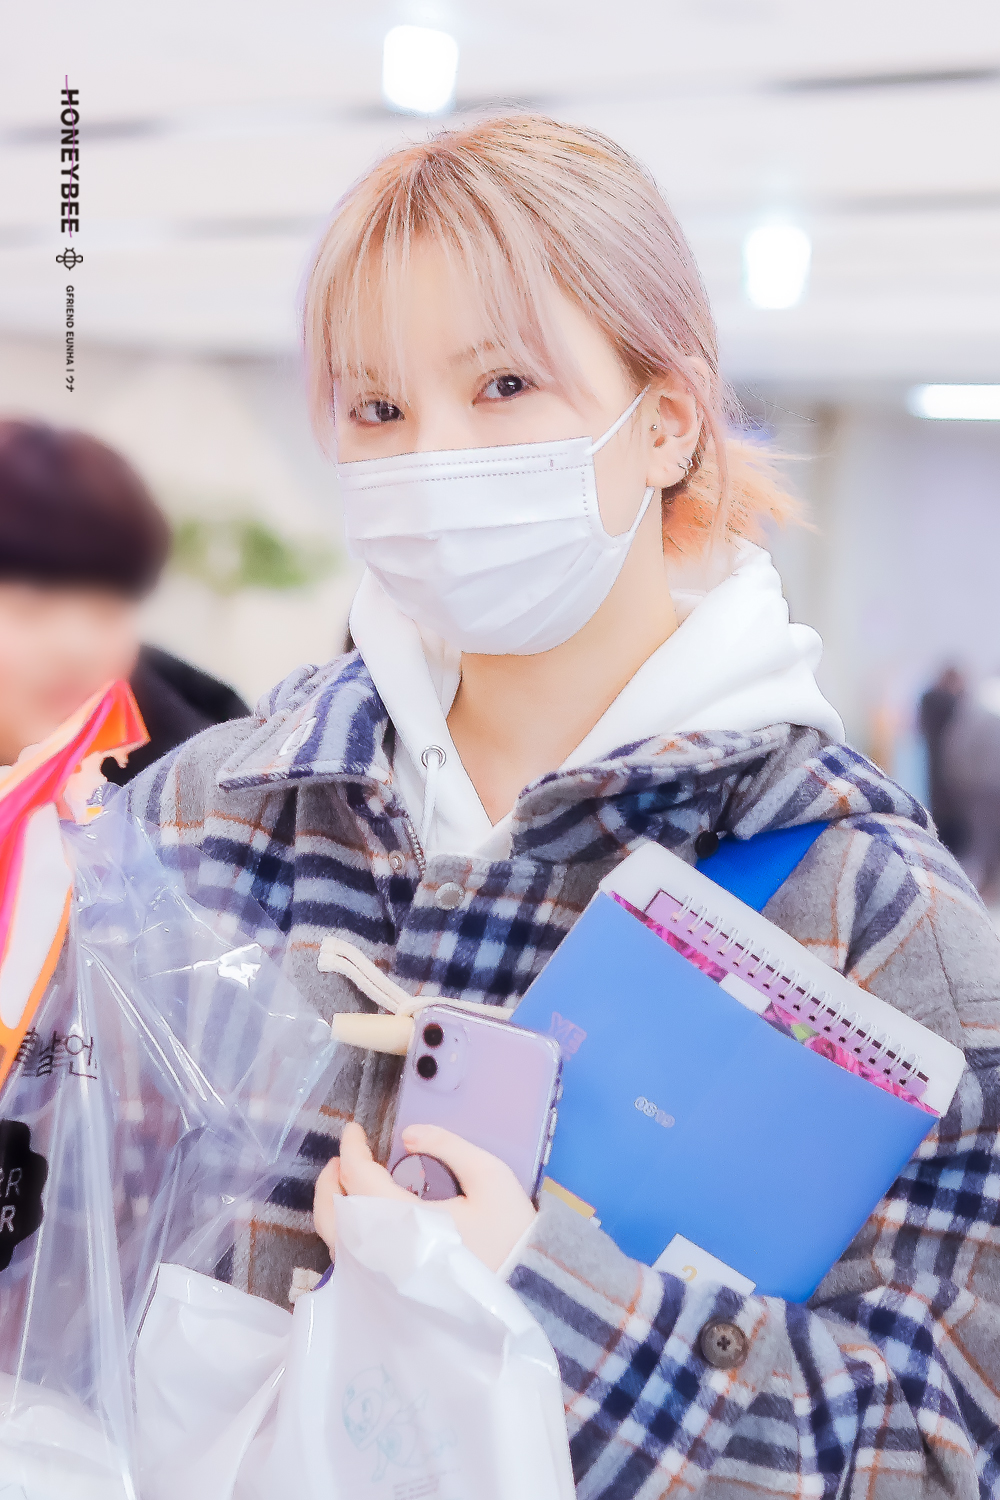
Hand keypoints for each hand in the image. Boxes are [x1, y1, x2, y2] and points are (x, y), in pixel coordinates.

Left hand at [313, 1121, 536, 1273]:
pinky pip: (351, 1259)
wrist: (530, 1289)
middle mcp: (383, 1255)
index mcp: (405, 1223)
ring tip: (347, 1181)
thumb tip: (407, 1135)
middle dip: (332, 1179)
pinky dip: (345, 1230)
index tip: (354, 1129)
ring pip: (336, 1241)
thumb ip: (447, 1147)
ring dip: (334, 1205)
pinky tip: (362, 1214)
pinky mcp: (391, 1293)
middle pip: (334, 1215)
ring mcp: (383, 1279)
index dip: (352, 1150)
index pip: (360, 1180)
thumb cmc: (511, 1232)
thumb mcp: (490, 1176)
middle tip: (345, 1155)